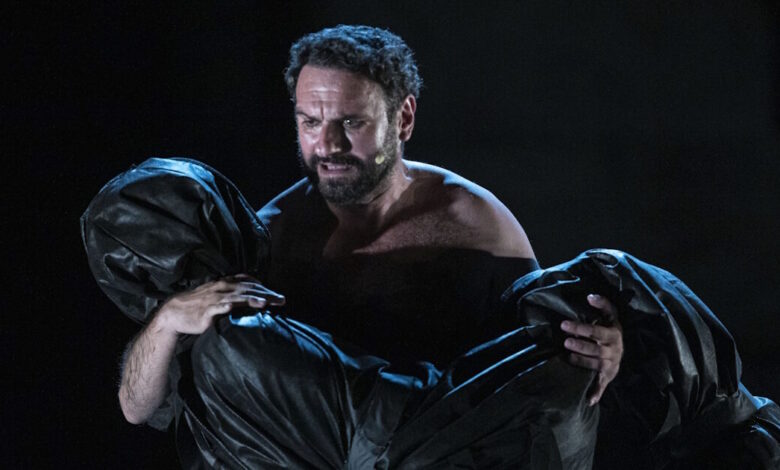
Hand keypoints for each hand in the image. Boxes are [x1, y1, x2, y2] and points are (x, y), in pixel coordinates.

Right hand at [155, 275, 285, 334]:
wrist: (175, 312)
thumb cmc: (199, 304)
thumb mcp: (218, 294)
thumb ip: (234, 293)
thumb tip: (252, 296)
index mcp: (226, 284)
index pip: (250, 283)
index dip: (265, 289)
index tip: (278, 296)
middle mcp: (222, 288)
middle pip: (248, 290)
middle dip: (266, 294)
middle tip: (282, 300)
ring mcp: (214, 299)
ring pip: (236, 297)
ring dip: (251, 299)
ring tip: (265, 303)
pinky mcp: (206, 311)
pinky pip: (218, 308)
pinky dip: (227, 307)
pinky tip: (234, 308)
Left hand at [560, 293, 622, 405]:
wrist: (621, 351)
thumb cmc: (610, 330)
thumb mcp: (610, 317)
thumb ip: (603, 304)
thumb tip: (589, 296)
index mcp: (614, 334)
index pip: (597, 331)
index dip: (581, 328)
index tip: (563, 324)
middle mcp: (614, 351)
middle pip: (596, 349)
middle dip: (580, 345)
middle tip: (564, 341)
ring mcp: (611, 365)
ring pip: (596, 365)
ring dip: (581, 361)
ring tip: (566, 356)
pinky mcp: (607, 378)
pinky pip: (601, 386)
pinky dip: (595, 393)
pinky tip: (587, 399)